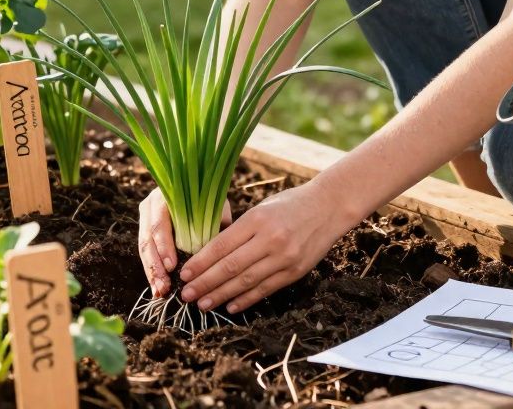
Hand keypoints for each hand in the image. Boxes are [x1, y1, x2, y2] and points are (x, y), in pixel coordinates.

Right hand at [138, 188, 230, 297]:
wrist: (194, 186)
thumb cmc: (207, 198)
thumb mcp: (213, 204)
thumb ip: (216, 221)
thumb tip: (221, 246)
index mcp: (164, 198)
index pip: (160, 223)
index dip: (164, 246)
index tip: (172, 266)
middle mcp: (150, 206)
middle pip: (147, 240)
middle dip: (155, 266)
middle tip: (164, 286)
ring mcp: (145, 219)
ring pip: (143, 249)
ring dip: (152, 273)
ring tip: (160, 291)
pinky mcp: (146, 232)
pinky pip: (146, 254)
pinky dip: (152, 272)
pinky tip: (158, 288)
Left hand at [178, 180, 355, 313]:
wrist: (328, 207)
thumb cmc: (290, 204)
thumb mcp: (261, 209)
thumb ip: (239, 231)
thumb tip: (210, 254)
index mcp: (257, 220)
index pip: (221, 245)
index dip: (200, 262)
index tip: (184, 273)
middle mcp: (270, 240)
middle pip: (230, 267)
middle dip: (205, 283)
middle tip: (186, 295)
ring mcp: (285, 258)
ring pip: (246, 282)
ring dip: (221, 295)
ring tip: (202, 304)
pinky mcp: (296, 272)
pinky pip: (266, 289)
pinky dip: (246, 299)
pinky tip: (230, 306)